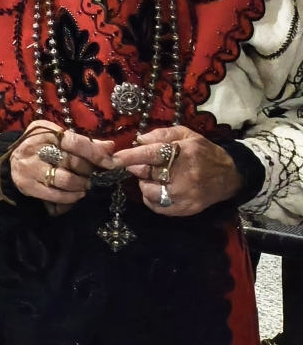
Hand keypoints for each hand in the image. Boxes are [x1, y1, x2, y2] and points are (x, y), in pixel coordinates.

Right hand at [10, 120, 113, 205]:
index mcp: (45, 131)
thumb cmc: (42, 147)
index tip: (110, 163)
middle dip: (89, 171)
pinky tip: (76, 194)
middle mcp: (34, 147)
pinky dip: (70, 197)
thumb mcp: (59, 139)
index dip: (95, 153)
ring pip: (65, 180)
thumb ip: (84, 143)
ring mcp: (29, 166)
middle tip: (95, 176)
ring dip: (81, 185)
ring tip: (85, 185)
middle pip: (72, 162)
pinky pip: (55, 194)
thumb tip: (111, 147)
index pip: (74, 142)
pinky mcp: (27, 184)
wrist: (11, 161)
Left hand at [114, 126, 240, 216]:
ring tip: (155, 178)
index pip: (152, 154)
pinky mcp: (186, 209)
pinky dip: (152, 198)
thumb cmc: (203, 152)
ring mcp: (186, 195)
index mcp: (184, 153)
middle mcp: (185, 175)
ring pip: (150, 192)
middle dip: (139, 169)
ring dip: (146, 184)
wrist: (229, 175)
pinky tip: (160, 190)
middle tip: (144, 166)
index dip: (130, 156)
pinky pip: (158, 207)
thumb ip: (161, 135)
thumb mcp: (185, 135)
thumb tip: (139, 140)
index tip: (114, 158)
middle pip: (148, 174)